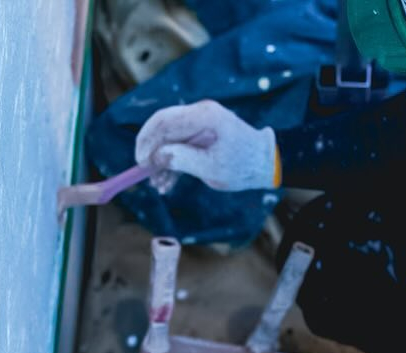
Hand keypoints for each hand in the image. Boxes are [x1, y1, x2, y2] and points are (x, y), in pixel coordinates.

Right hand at [134, 100, 277, 191]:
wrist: (265, 163)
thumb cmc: (243, 165)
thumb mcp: (211, 168)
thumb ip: (182, 160)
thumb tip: (156, 157)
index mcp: (204, 116)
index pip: (163, 120)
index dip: (146, 140)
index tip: (140, 162)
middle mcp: (200, 114)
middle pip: (163, 129)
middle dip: (152, 153)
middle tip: (147, 176)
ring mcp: (200, 123)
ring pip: (169, 139)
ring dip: (162, 161)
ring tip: (160, 186)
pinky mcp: (200, 135)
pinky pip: (179, 145)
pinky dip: (172, 162)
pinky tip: (167, 183)